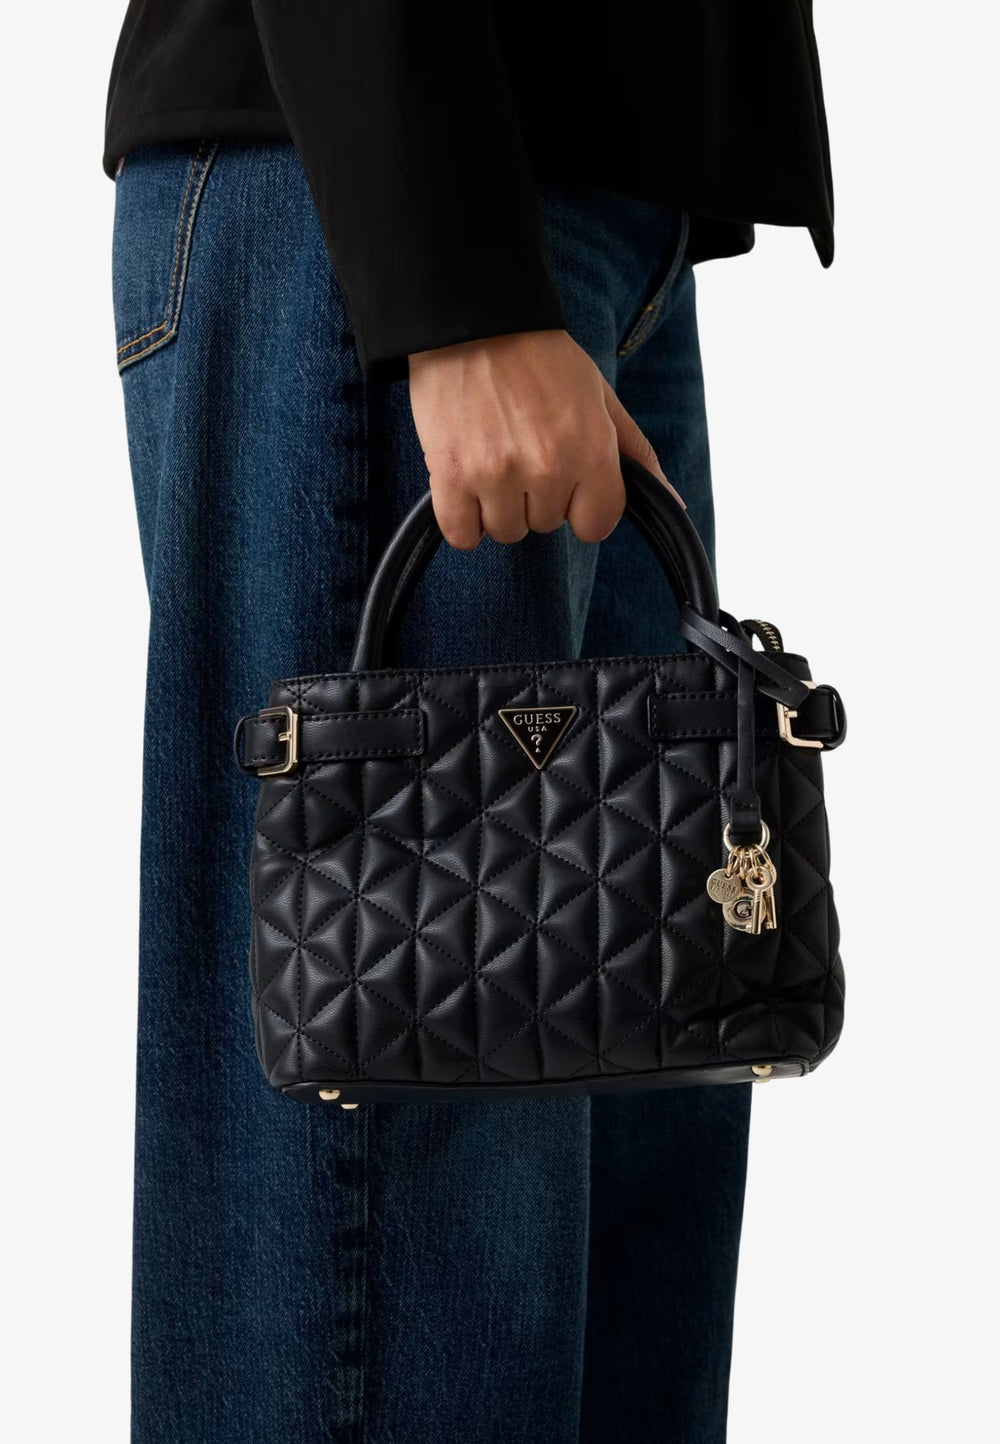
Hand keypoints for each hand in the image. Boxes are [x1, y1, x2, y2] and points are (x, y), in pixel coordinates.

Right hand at [407, 329, 682, 549]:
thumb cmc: (540, 358)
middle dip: (536, 497)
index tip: (565, 482)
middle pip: (546, 525)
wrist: (474, 322)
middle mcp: (547, 468)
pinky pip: (461, 534)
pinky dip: (462, 519)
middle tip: (520, 450)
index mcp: (590, 450)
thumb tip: (674, 503)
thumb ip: (636, 455)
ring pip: (505, 531)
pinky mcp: (451, 476)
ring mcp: (497, 475)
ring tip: (490, 458)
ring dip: (497, 507)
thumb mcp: (601, 398)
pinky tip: (464, 485)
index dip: (581, 506)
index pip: (596, 525)